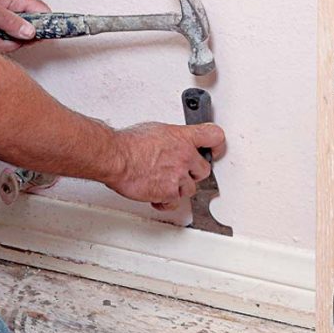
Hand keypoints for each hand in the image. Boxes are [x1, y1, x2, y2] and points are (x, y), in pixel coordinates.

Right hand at [107, 121, 225, 207]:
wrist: (116, 158)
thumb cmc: (129, 143)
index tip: (214, 150)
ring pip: (190, 189)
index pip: (214, 137)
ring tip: (162, 182)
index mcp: (183, 137)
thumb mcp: (155, 130)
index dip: (216, 146)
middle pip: (204, 169)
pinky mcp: (169, 193)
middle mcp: (185, 156)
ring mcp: (178, 176)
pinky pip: (175, 202)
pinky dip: (166, 201)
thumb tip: (172, 143)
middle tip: (180, 171)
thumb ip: (171, 138)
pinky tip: (158, 194)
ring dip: (178, 187)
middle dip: (192, 172)